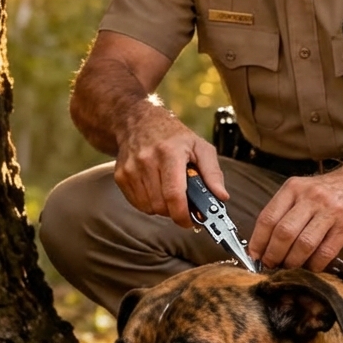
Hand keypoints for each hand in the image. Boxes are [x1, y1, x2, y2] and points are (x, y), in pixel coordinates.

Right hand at [114, 108, 227, 227]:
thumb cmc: (173, 136)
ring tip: (168, 191)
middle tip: (183, 203)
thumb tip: (221, 197)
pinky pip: (137, 204)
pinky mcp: (121, 175)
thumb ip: (213, 173)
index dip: (183, 214)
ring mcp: (131, 168)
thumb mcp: (200, 147)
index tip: (191, 221)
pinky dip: (149, 203)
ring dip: (162, 207)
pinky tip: (155, 189)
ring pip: (148, 207)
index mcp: (169, 152)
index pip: (174, 193)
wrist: (139, 121)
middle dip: (174, 210)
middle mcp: (147, 160)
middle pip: (161, 204)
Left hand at [248, 167, 342, 270]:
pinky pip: (325, 253)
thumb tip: (261, 245)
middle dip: (273, 255)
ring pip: (304, 244)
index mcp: (294, 188)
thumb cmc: (326, 193)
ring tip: (289, 267)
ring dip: (292, 262)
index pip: (268, 218)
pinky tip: (310, 266)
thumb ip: (283, 212)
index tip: (254, 256)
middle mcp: (311, 198)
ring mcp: (331, 211)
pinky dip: (314, 265)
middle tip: (271, 265)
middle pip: (284, 233)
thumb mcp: (301, 191)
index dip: (258, 241)